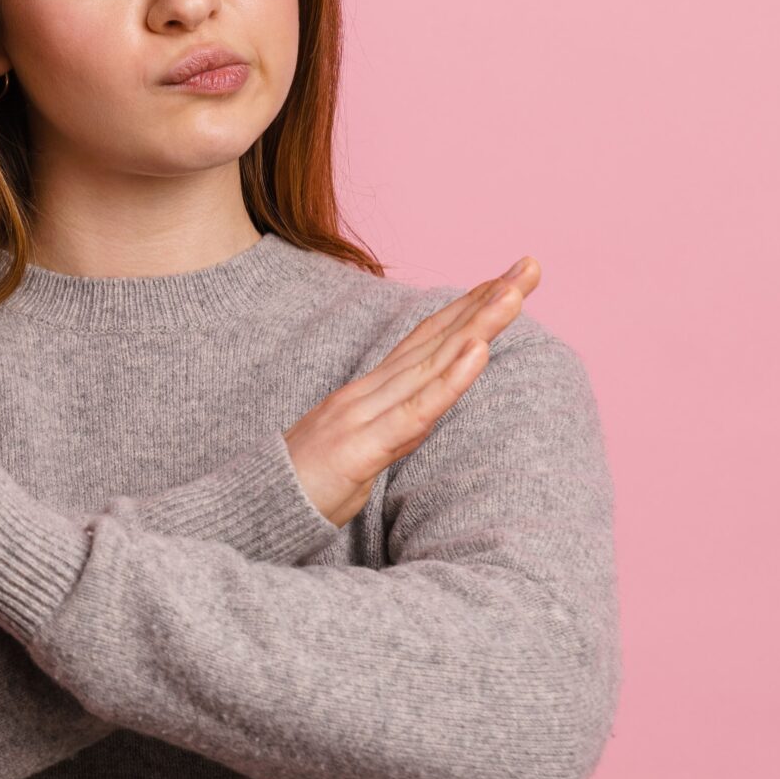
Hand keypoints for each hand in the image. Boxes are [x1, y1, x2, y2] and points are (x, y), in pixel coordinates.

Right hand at [283, 256, 541, 528]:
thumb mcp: (351, 449)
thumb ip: (386, 428)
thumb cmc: (299, 487)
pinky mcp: (362, 448)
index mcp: (367, 393)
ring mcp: (363, 416)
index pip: (424, 341)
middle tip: (529, 266)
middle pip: (436, 339)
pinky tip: (478, 352)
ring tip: (514, 293)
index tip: (505, 280)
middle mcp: (368, 393)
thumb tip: (419, 418)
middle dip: (485, 301)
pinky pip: (416, 412)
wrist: (250, 512)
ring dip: (477, 325)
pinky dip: (449, 380)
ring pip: (432, 364)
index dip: (466, 308)